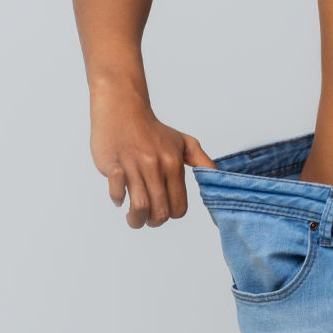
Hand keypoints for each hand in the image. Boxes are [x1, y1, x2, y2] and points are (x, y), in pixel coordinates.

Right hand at [90, 97, 217, 228]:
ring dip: (136, 220)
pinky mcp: (113, 164)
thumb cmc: (154, 131)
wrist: (123, 109)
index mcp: (174, 163)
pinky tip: (120, 197)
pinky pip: (116, 191)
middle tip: (148, 219)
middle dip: (154, 222)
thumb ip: (203, 162)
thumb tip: (219, 179)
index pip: (178, 207)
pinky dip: (118, 199)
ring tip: (133, 218)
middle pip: (159, 211)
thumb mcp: (185, 143)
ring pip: (139, 206)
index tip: (163, 211)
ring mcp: (133, 165)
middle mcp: (155, 165)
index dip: (171, 214)